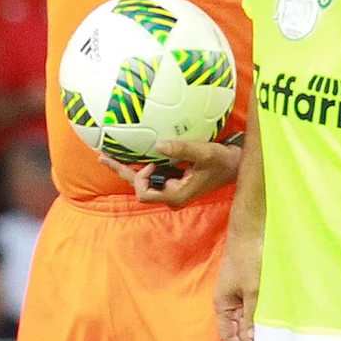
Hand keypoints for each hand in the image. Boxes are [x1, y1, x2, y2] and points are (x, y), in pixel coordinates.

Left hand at [99, 138, 240, 206]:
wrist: (236, 165)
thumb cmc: (222, 161)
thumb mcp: (204, 153)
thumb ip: (181, 150)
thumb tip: (157, 144)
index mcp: (176, 195)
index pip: (144, 193)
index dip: (141, 177)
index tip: (152, 161)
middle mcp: (172, 195)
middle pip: (139, 188)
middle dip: (123, 171)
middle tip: (104, 157)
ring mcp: (173, 190)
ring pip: (145, 182)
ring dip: (130, 169)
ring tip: (111, 155)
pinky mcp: (175, 182)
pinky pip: (154, 175)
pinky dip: (143, 166)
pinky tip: (134, 155)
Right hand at [215, 225, 259, 340]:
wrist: (251, 231)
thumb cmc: (248, 259)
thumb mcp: (252, 291)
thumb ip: (252, 318)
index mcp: (223, 304)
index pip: (227, 334)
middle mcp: (228, 301)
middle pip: (236, 329)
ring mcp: (238, 293)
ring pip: (246, 319)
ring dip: (255, 331)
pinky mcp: (248, 286)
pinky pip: (253, 308)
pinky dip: (259, 318)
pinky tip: (270, 324)